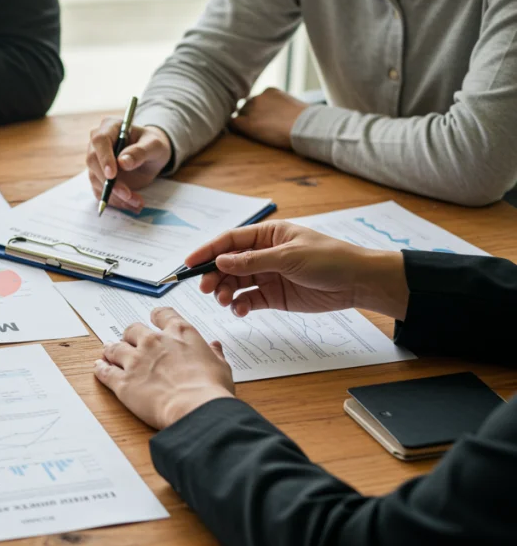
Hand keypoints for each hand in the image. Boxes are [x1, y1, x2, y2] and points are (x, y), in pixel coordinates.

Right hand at [86, 122, 171, 211]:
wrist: (152, 155)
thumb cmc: (153, 145)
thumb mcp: (154, 145)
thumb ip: (140, 152)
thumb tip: (123, 162)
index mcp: (110, 127)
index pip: (100, 140)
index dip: (104, 158)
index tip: (112, 175)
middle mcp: (97, 144)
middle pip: (93, 162)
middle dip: (109, 182)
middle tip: (128, 195)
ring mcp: (96, 162)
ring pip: (96, 180)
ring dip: (115, 196)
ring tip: (137, 202)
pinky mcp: (98, 178)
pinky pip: (100, 191)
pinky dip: (115, 201)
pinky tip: (131, 205)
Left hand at [95, 307, 235, 429]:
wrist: (196, 409)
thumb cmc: (211, 390)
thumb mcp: (220, 367)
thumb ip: (214, 353)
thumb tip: (214, 346)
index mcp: (180, 334)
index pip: (162, 314)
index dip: (156, 317)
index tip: (154, 320)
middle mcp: (154, 342)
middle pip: (133, 329)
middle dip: (131, 335)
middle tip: (130, 342)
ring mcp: (136, 360)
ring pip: (114, 348)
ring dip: (111, 350)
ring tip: (108, 352)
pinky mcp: (123, 381)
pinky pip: (105, 371)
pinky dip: (101, 369)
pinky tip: (100, 368)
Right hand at [185, 221, 408, 318]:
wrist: (357, 283)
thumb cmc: (329, 259)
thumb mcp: (289, 257)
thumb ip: (252, 261)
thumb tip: (221, 261)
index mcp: (268, 236)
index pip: (231, 241)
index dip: (208, 250)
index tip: (189, 263)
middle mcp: (264, 254)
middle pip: (228, 264)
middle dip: (214, 275)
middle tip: (205, 288)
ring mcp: (268, 276)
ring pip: (235, 283)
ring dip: (225, 291)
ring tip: (223, 300)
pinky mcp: (274, 296)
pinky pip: (249, 300)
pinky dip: (240, 305)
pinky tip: (239, 309)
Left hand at [229, 87, 307, 149]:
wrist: (306, 126)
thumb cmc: (307, 120)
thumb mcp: (293, 106)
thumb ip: (281, 107)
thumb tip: (281, 116)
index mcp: (270, 91)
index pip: (256, 99)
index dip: (257, 110)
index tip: (262, 119)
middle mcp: (258, 97)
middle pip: (246, 106)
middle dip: (249, 116)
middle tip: (257, 128)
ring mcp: (251, 109)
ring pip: (239, 114)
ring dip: (243, 122)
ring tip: (251, 133)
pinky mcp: (247, 123)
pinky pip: (232, 124)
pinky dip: (234, 128)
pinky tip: (239, 134)